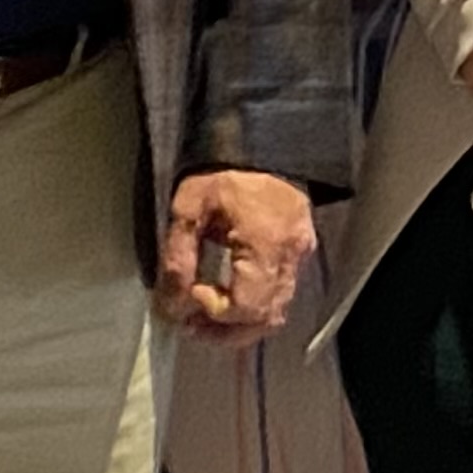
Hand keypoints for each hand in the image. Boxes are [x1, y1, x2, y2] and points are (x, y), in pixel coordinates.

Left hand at [158, 169, 315, 345]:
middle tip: (191, 325)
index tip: (189, 293)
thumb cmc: (222, 171)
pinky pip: (282, 293)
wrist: (260, 140)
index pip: (246, 306)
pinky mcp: (302, 248)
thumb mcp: (188, 210)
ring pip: (278, 311)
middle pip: (266, 318)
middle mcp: (291, 253)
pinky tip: (230, 294)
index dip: (213, 313)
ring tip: (206, 315)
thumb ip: (178, 261)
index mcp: (265, 242)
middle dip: (225, 332)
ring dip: (240, 324)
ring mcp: (302, 252)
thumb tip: (170, 308)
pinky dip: (255, 306)